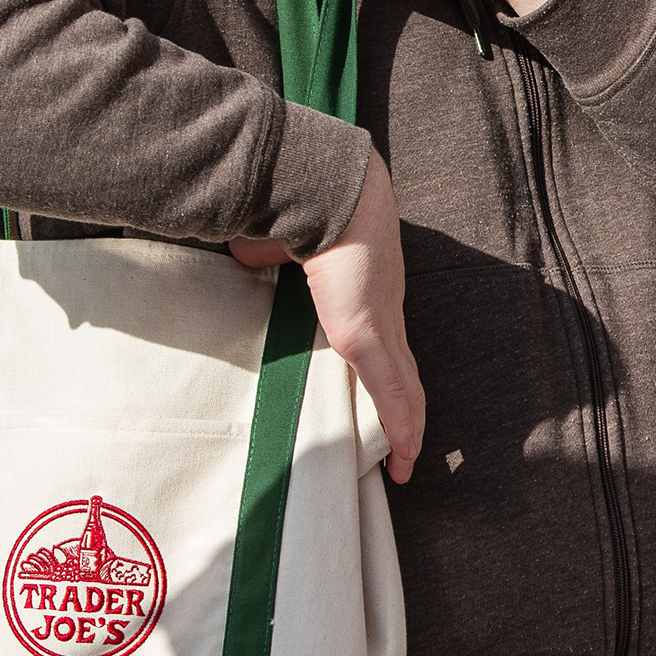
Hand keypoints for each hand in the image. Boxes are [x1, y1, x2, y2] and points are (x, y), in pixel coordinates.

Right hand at [233, 151, 424, 484]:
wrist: (327, 190)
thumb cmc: (306, 204)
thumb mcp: (283, 240)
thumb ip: (272, 252)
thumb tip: (247, 251)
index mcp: (366, 293)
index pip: (385, 343)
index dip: (388, 373)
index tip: (385, 398)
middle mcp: (385, 313)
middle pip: (405, 374)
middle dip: (407, 413)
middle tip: (405, 447)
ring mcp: (382, 326)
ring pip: (405, 391)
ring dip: (407, 430)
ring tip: (405, 464)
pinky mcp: (369, 337)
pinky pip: (390, 393)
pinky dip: (400, 427)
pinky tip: (406, 456)